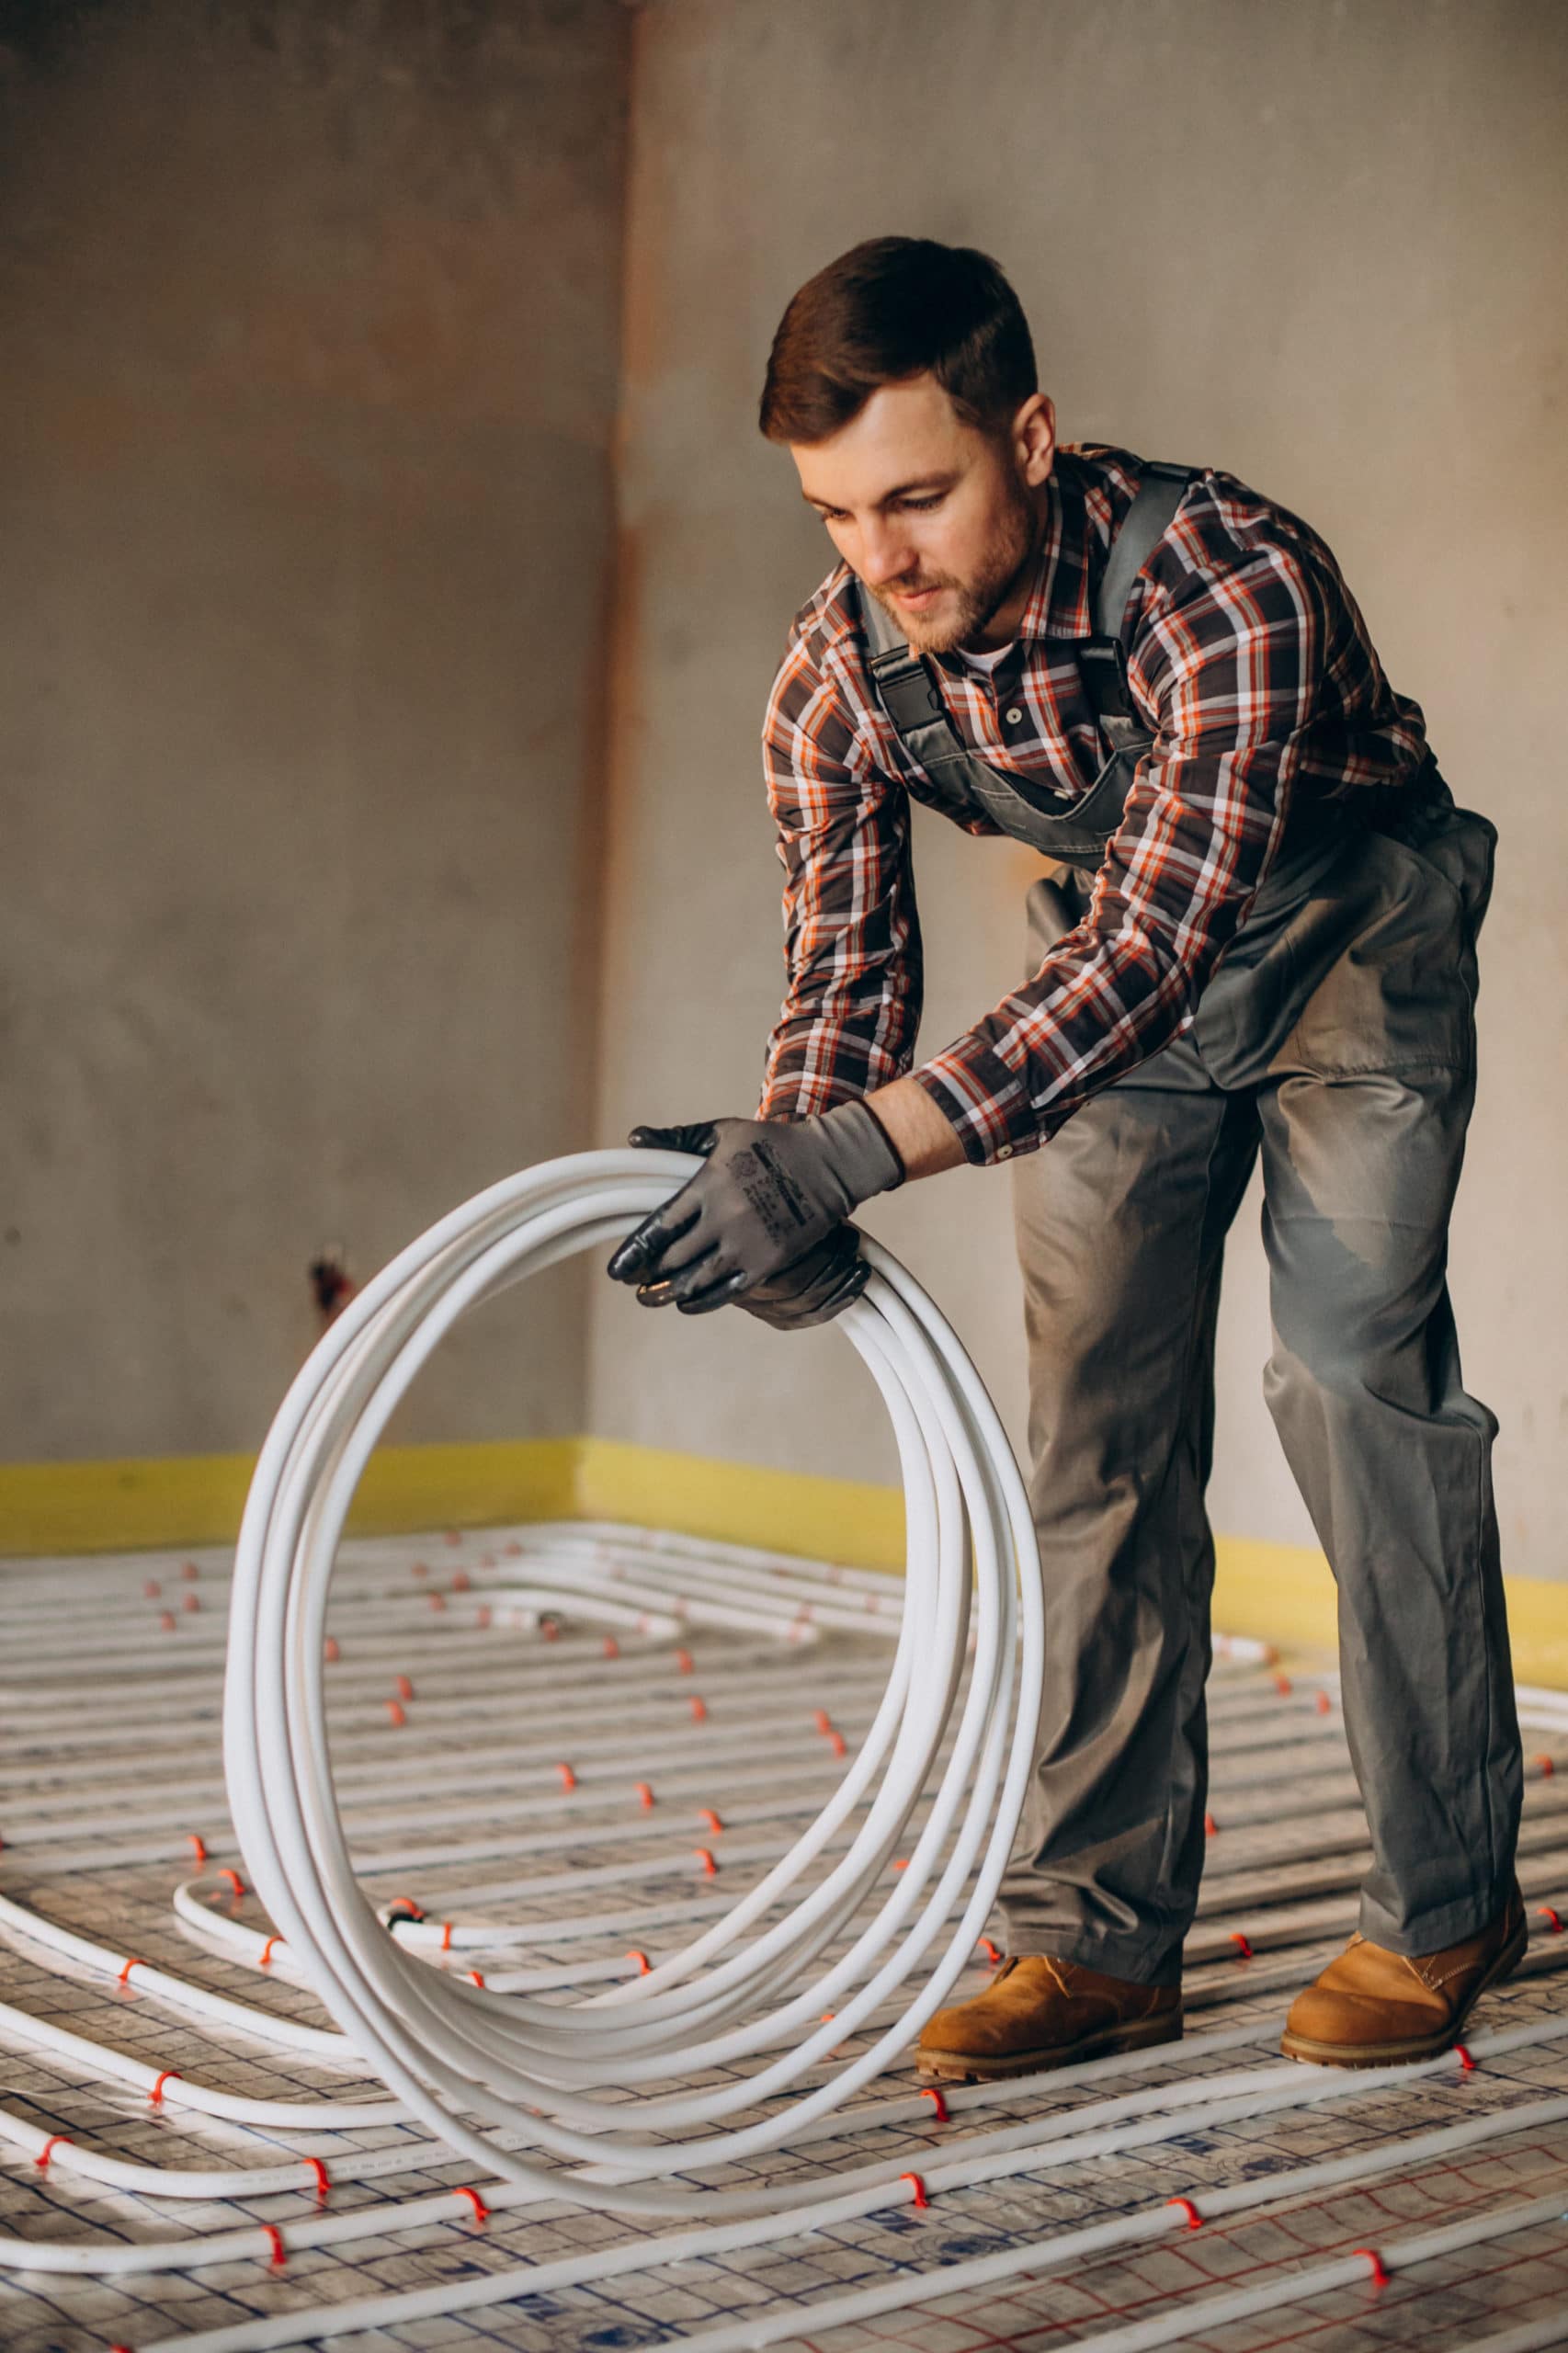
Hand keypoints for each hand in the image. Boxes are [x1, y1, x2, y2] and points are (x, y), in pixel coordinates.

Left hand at [607, 1106, 903, 1315]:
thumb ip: (676, 1139)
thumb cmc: (772, 1144)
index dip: (634, 1252)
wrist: (828, 1164)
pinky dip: (704, 1301)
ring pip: (697, 1279)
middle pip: (673, 1258)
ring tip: (650, 1298)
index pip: (659, 1226)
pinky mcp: (770, 1261)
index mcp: (707, 1185)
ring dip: (668, 1293)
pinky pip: (729, 1290)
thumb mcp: (723, 1132)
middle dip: (647, 1275)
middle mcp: (724, 1217)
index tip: (618, 1268)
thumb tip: (634, 1140)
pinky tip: (687, 1303)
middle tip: (631, 1283)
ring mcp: (748, 1243)